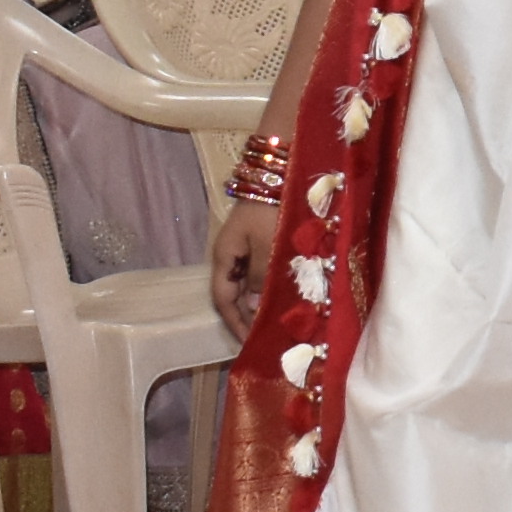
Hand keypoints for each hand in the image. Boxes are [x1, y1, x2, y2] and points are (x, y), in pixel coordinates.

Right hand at [209, 194, 274, 352]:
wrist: (283, 168)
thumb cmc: (273, 209)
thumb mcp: (267, 247)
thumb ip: (261, 279)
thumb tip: (253, 308)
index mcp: (225, 256)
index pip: (223, 299)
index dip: (236, 323)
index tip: (251, 343)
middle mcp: (232, 253)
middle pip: (236, 294)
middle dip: (250, 316)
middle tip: (270, 339)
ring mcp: (247, 245)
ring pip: (251, 283)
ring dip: (263, 302)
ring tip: (281, 323)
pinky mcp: (264, 238)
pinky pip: (263, 270)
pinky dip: (272, 285)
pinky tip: (287, 296)